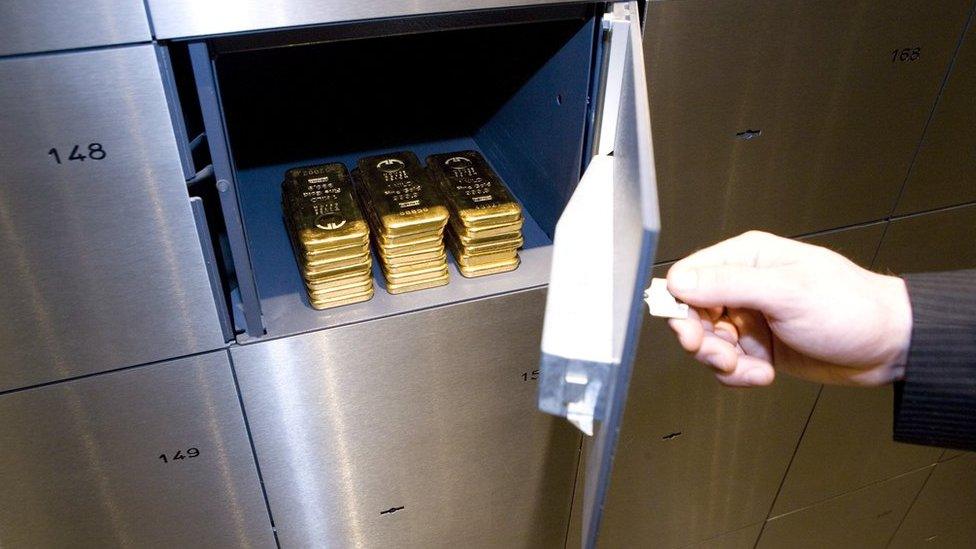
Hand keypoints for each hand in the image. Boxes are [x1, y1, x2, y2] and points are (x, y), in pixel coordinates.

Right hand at [665, 231, 912, 387]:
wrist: (889, 346)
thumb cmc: (851, 307)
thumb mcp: (786, 292)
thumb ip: (728, 284)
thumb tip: (679, 281)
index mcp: (747, 258)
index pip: (689, 276)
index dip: (681, 305)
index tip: (689, 330)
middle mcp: (744, 286)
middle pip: (692, 314)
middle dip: (702, 340)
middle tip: (720, 355)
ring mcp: (751, 318)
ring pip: (708, 343)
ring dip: (723, 362)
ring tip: (750, 367)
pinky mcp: (759, 346)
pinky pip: (729, 364)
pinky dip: (740, 375)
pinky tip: (764, 374)